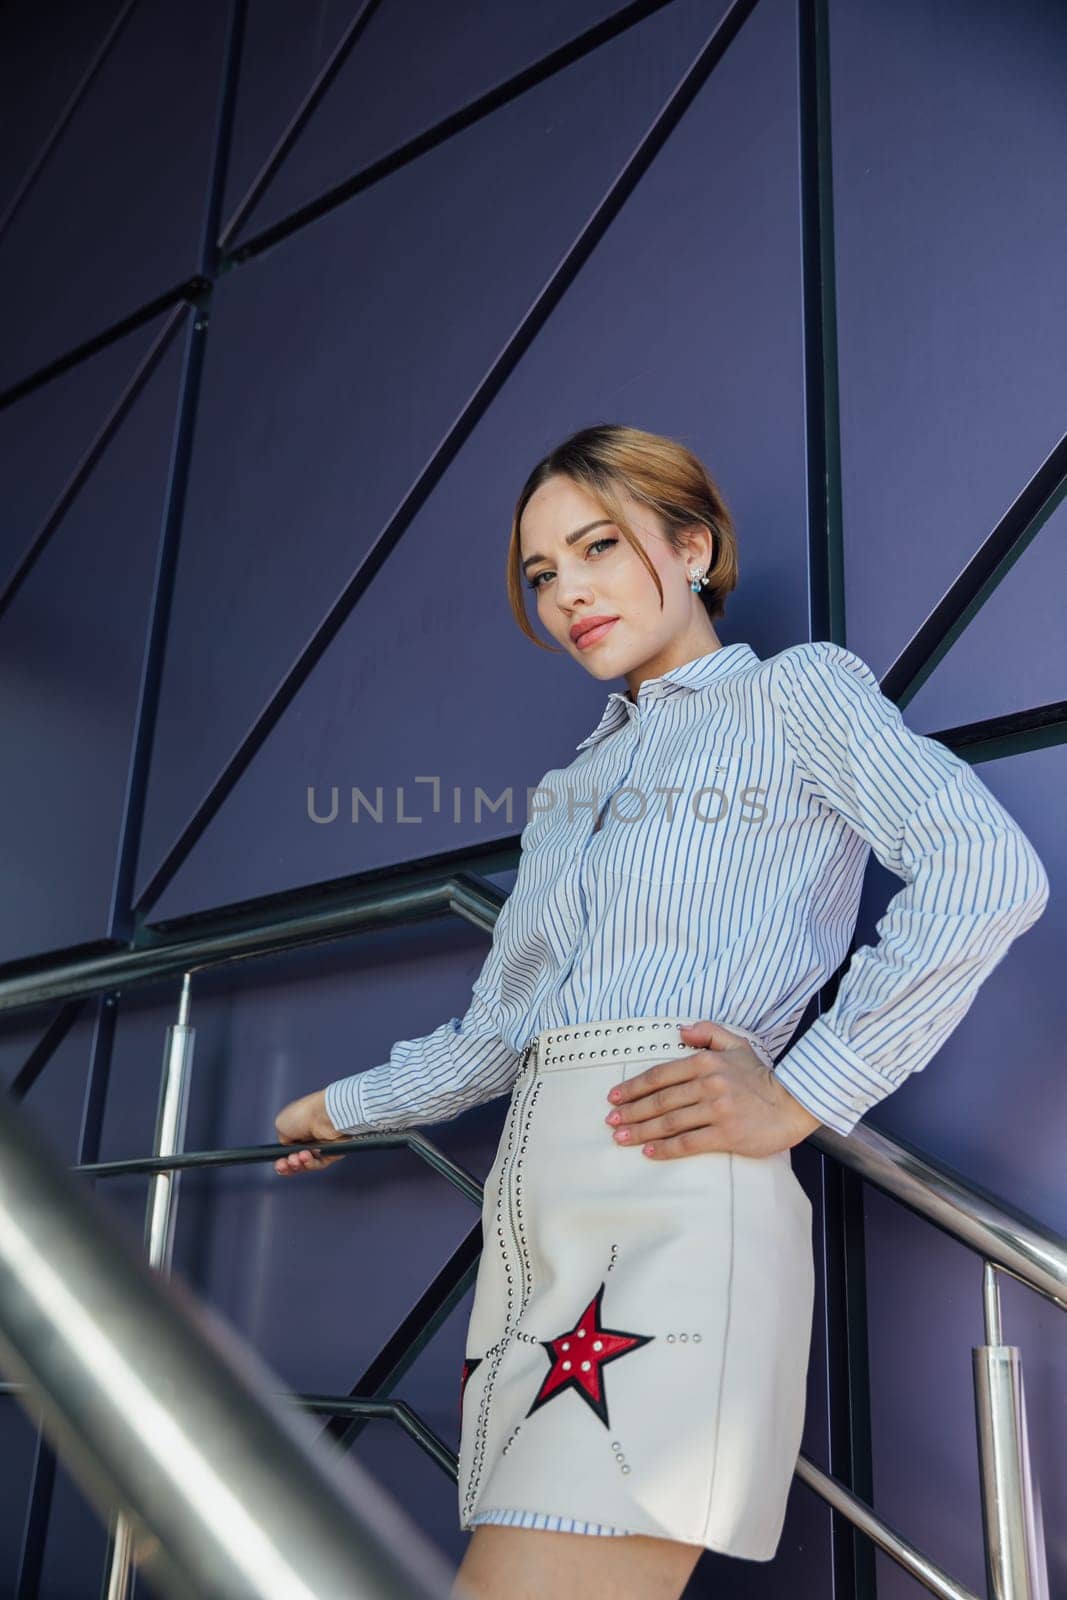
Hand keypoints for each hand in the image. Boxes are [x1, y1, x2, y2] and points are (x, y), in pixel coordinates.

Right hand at [274, 1088, 344, 1175]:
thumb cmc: (302, 1114)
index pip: (288, 1151)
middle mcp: (310, 1139)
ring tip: (295, 1158)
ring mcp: (321, 1146)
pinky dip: (310, 1163)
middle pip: (297, 1161)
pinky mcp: (332, 1152)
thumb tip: (287, 1148)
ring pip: (307, 1164)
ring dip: (298, 1164)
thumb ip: (282, 1140)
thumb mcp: (281, 1125)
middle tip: (284, 1164)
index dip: (281, 1160)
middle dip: (288, 1165)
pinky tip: (306, 1156)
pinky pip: (319, 1164)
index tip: (277, 1163)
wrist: (321, 1113)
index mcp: (298, 1130)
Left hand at [602, 1019, 821, 1159]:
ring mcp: (717, 1110)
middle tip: (610, 1120)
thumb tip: (680, 1030)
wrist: (792, 1104)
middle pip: (660, 1100)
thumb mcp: (737, 1044)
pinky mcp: (726, 1135)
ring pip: (669, 1122)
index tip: (614, 1097)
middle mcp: (709, 1084)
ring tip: (620, 1137)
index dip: (634, 1087)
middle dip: (631, 1111)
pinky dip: (666, 1149)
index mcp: (706, 1062)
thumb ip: (708, 1032)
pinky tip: (649, 1152)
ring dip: (641, 1131)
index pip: (660, 1075)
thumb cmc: (761, 1077)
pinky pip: (688, 1143)